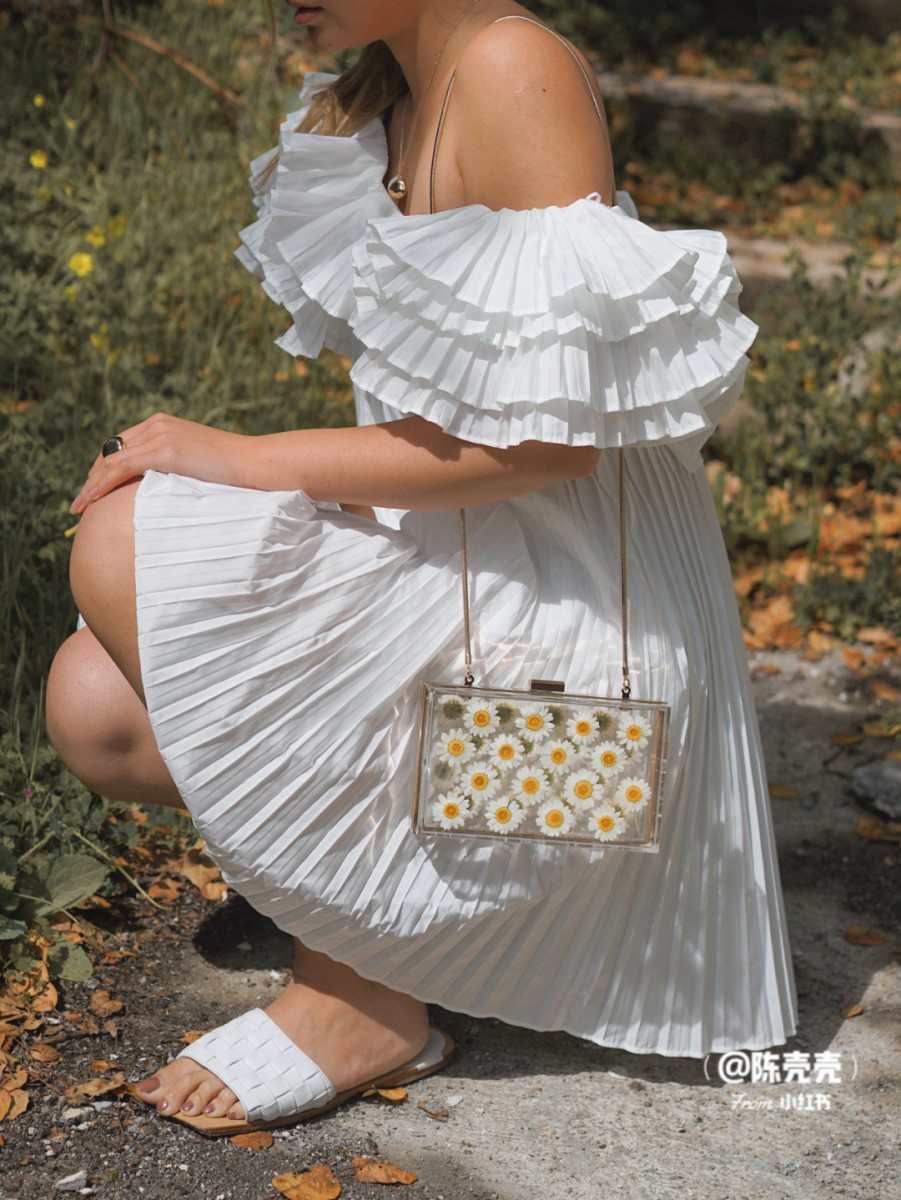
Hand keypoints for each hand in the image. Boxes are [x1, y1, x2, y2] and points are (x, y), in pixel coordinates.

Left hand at [70, 413, 247, 513]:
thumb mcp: (197, 465)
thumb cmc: (234, 473)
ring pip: (111, 460)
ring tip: (79, 506)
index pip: (121, 444)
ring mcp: (161, 435)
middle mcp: (158, 424)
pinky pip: (121, 468)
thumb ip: (175, 468)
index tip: (93, 489)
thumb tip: (159, 490)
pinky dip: (101, 484)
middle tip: (80, 501)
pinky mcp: (165, 450)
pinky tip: (91, 499)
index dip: (102, 468)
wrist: (257, 464)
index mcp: (164, 424)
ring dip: (91, 484)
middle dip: (92, 476)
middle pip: (110, 450)